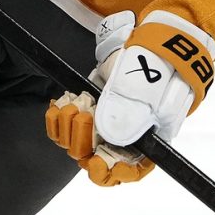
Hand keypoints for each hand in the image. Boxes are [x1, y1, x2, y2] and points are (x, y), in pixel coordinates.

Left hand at [45, 10, 214, 185]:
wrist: (148, 40)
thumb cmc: (156, 65)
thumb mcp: (147, 87)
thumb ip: (130, 113)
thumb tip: (110, 138)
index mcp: (149, 140)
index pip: (133, 171)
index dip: (114, 173)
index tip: (97, 163)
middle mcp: (126, 138)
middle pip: (98, 160)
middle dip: (83, 141)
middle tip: (83, 114)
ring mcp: (105, 125)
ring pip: (78, 145)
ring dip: (69, 128)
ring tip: (74, 103)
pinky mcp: (89, 111)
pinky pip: (65, 129)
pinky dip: (58, 119)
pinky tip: (62, 104)